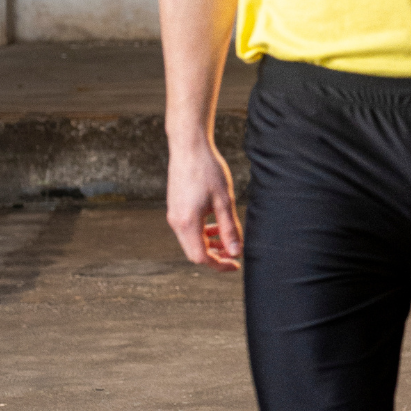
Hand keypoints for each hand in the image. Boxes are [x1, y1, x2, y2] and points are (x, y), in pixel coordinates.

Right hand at [167, 137, 242, 268]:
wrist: (189, 146)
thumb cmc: (207, 170)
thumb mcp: (224, 201)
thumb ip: (229, 228)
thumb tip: (236, 251)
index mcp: (187, 223)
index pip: (201, 257)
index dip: (219, 264)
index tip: (236, 264)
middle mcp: (176, 222)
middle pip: (194, 252)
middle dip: (216, 256)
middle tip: (235, 253)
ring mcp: (174, 214)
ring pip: (191, 241)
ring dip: (210, 244)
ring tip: (228, 239)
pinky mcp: (176, 207)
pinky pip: (189, 229)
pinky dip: (203, 232)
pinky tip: (216, 225)